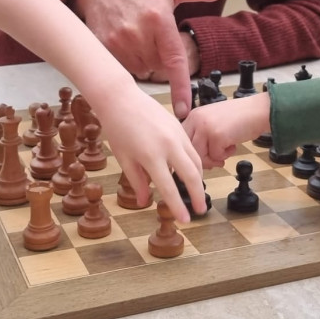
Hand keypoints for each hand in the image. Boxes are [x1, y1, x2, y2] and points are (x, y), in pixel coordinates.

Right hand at [74, 0, 230, 117]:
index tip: (183, 109)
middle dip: (158, 58)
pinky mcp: (102, 47)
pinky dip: (125, 61)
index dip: (180, 87)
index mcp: (159, 19)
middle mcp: (138, 32)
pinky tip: (123, 43)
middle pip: (156, 67)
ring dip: (141, 61)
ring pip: (139, 69)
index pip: (174, 60)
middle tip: (151, 37)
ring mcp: (117, 41)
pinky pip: (120, 67)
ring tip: (135, 37)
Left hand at [94, 89, 204, 222]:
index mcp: (151, 156)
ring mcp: (176, 134)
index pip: (169, 188)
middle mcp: (168, 146)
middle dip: (198, 195)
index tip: (185, 220)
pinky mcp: (179, 125)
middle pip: (192, 176)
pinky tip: (190, 171)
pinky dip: (194, 162)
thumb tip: (145, 202)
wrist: (120, 97)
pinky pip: (192, 148)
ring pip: (196, 161)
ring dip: (199, 179)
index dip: (178, 207)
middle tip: (201, 211)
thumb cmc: (117, 128)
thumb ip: (137, 181)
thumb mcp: (124, 158)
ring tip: (197, 192)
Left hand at [182, 93, 270, 168]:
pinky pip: (215, 156)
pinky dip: (225, 155)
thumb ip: (202, 136)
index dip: (192, 152)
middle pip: (189, 149)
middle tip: (216, 160)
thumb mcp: (214, 122)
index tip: (202, 158)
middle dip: (203, 159)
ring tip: (225, 151)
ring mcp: (205, 127)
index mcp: (193, 115)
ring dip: (214, 158)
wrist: (258, 111)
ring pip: (199, 155)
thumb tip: (195, 158)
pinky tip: (233, 145)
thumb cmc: (240, 118)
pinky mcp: (216, 135)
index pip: (182, 140)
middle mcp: (196, 119)